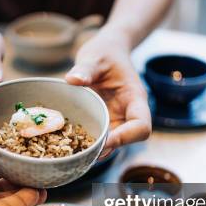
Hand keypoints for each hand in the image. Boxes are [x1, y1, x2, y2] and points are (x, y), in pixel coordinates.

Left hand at [66, 30, 150, 154]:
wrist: (106, 53)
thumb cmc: (105, 53)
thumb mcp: (95, 57)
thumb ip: (85, 68)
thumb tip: (73, 79)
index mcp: (135, 99)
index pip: (141, 127)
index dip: (125, 138)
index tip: (103, 140)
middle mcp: (128, 114)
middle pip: (126, 141)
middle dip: (105, 149)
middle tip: (79, 152)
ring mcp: (115, 120)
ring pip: (110, 144)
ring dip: (93, 150)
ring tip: (70, 153)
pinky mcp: (103, 122)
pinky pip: (97, 137)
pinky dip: (84, 143)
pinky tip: (63, 144)